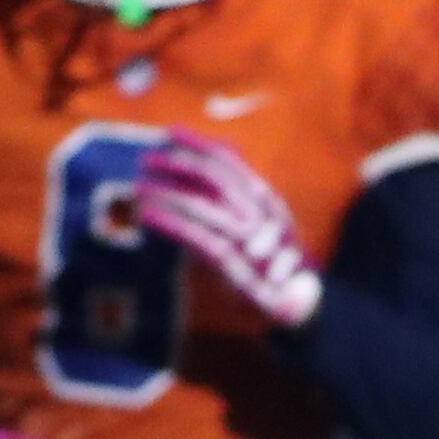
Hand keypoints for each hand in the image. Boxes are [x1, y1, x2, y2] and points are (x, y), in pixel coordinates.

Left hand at [132, 132, 322, 330]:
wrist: (299, 306)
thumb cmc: (272, 267)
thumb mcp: (257, 230)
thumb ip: (230, 208)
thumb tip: (191, 184)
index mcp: (266, 200)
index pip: (230, 161)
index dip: (199, 144)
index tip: (171, 132)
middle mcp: (261, 213)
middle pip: (215, 177)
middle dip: (178, 164)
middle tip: (147, 160)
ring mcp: (250, 238)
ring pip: (202, 205)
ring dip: (167, 193)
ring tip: (140, 188)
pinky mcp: (237, 265)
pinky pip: (198, 237)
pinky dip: (170, 223)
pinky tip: (147, 215)